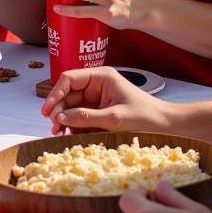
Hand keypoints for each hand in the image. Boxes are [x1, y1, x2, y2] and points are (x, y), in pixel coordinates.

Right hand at [41, 67, 171, 134]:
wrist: (164, 126)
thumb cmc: (145, 116)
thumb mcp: (114, 118)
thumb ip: (86, 117)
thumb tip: (60, 118)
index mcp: (100, 77)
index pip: (69, 79)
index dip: (55, 94)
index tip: (47, 111)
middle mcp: (96, 84)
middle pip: (68, 94)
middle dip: (59, 110)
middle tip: (53, 127)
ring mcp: (97, 98)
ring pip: (72, 107)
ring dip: (64, 120)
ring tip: (59, 133)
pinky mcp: (99, 111)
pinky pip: (80, 116)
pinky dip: (74, 126)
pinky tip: (70, 135)